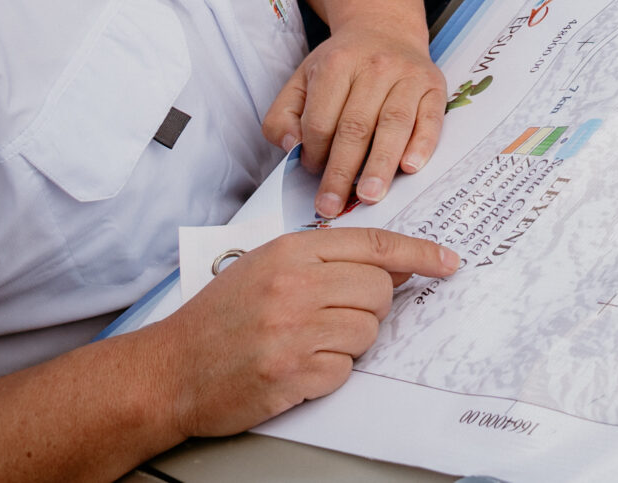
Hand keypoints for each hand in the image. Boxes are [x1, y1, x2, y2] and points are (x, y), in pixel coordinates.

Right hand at [155, 227, 458, 438]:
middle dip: (370, 307)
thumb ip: (327, 258)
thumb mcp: (268, 266)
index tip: (447, 261)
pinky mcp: (292, 374)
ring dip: (348, 341)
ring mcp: (294, 330)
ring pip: (367, 331)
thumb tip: (394, 264)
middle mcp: (295, 285)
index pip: (375, 243)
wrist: (169, 370)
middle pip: (379, 290)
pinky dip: (328, 373)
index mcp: (291, 251)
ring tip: (306, 342)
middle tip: (333, 317)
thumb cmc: (219, 318)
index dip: (419, 252)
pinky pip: (345, 370)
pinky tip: (296, 367)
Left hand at [264, 23, 446, 217]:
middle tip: (331, 206)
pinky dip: (422, 144)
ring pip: (394, 124)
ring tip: (370, 196)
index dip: (314, 152)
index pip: (321, 119)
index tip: (311, 173)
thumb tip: (292, 147)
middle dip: (342, 171)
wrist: (384, 30)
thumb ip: (283, 115)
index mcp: (337, 64)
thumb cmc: (341, 64)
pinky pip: (430, 118)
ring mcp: (408, 75)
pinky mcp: (434, 85)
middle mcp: (376, 66)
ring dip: (381, 164)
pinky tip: (410, 168)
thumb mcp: (301, 79)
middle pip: (356, 126)